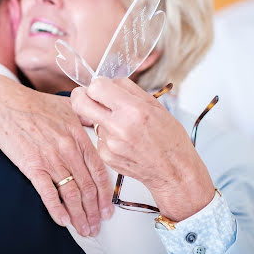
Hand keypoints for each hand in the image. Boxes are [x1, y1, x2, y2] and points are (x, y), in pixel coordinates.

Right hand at [0, 74, 113, 235]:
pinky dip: (57, 209)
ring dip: (79, 215)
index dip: (106, 194)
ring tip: (84, 228)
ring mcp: (50, 158)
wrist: (5, 103)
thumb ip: (86, 117)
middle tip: (97, 226)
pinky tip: (63, 221)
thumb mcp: (68, 105)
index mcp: (79, 136)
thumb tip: (101, 125)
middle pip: (87, 187)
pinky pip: (48, 192)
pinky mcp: (32, 166)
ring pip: (71, 193)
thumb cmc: (34, 104)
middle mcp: (68, 149)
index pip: (99, 171)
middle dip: (95, 211)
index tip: (108, 209)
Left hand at [71, 77, 214, 221]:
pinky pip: (99, 137)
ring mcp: (109, 144)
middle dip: (81, 95)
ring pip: (92, 119)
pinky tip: (125, 141)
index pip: (96, 87)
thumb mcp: (156, 106)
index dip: (98, 84)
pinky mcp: (105, 156)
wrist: (173, 171)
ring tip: (124, 126)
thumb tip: (108, 81)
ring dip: (102, 118)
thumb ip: (129, 90)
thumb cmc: (169, 138)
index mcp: (133, 110)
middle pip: (79, 103)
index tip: (103, 88)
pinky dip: (108, 135)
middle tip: (91, 97)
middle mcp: (118, 127)